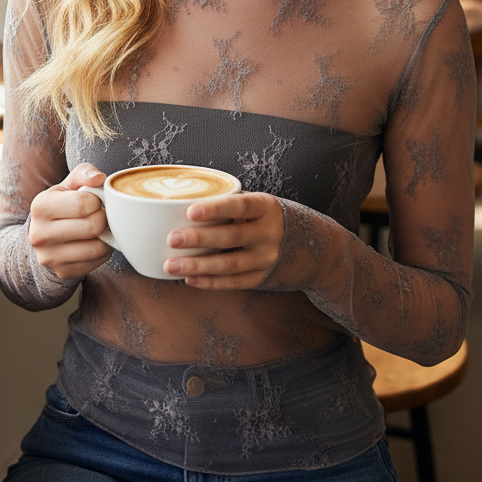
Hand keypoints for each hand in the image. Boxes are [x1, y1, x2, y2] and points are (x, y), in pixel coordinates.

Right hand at [28, 163, 112, 278]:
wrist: (47, 234)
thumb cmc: (64, 203)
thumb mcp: (70, 183)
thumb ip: (85, 173)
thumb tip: (99, 178)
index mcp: (40, 206)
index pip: (83, 203)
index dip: (97, 201)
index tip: (95, 201)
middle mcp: (39, 234)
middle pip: (91, 226)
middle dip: (103, 218)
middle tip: (101, 215)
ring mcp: (49, 257)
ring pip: (96, 247)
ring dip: (106, 237)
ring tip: (99, 228)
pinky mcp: (63, 272)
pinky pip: (96, 263)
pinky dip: (103, 252)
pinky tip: (95, 242)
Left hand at [164, 192, 284, 289]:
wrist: (311, 246)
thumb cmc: (271, 218)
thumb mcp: (260, 203)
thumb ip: (232, 201)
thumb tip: (187, 199)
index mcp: (266, 207)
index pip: (240, 206)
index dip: (216, 208)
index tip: (190, 211)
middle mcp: (269, 233)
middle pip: (231, 237)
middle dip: (199, 239)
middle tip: (172, 239)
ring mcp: (267, 258)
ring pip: (229, 264)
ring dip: (197, 266)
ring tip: (170, 265)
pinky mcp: (262, 278)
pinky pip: (233, 282)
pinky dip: (210, 282)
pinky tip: (189, 279)